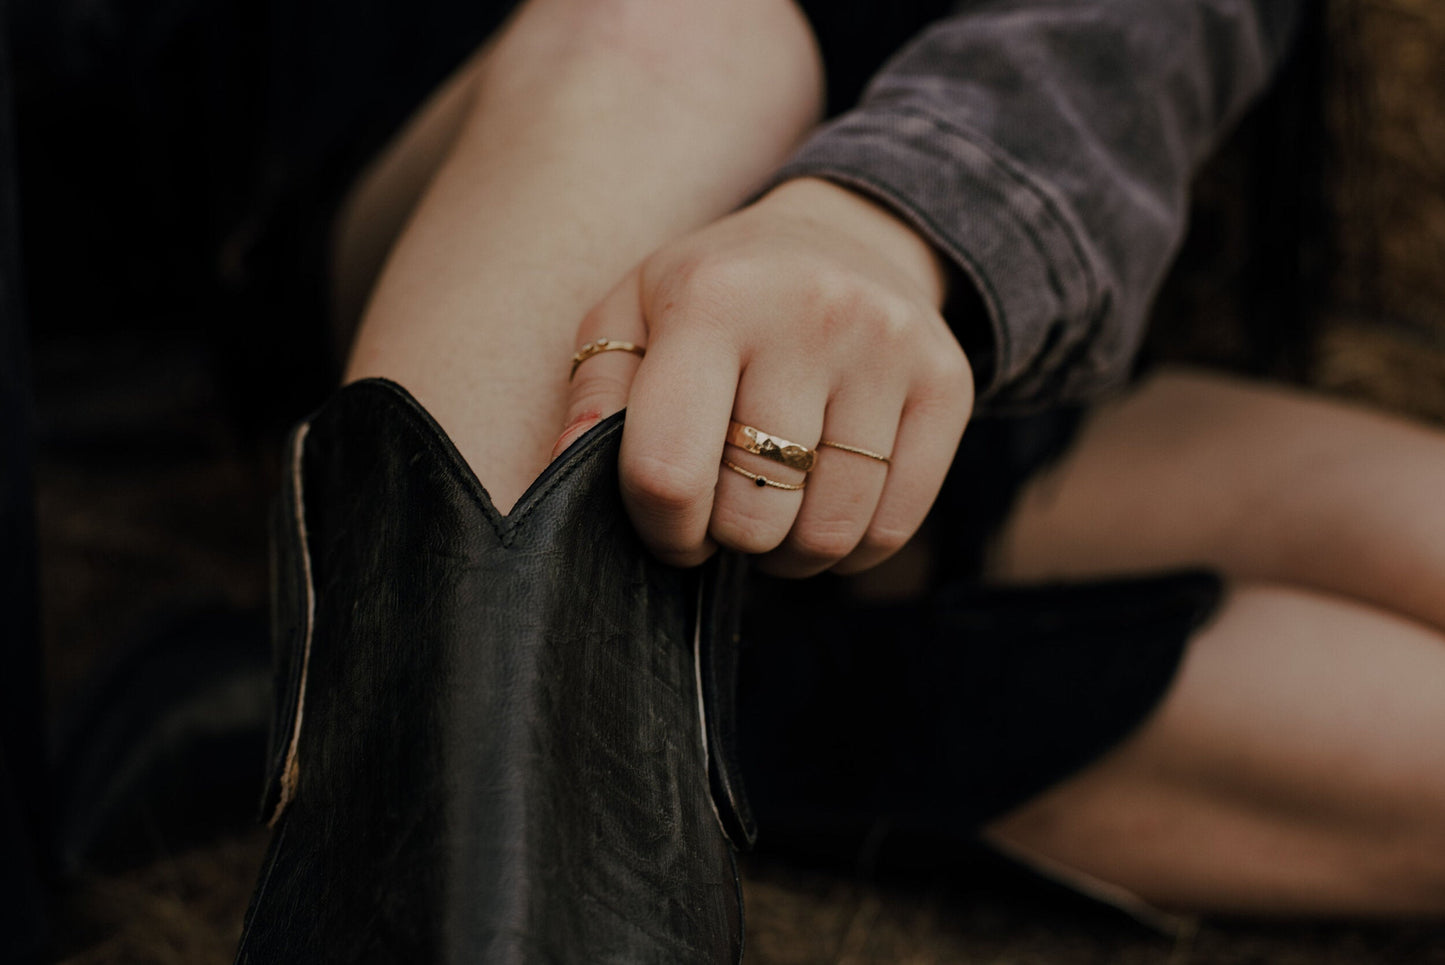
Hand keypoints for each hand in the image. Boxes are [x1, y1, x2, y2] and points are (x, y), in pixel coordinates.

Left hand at [554, 177, 973, 575]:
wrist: (849, 235)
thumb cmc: (718, 292)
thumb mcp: (635, 312)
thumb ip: (596, 393)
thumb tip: (559, 480)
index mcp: (711, 299)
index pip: (668, 470)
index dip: (660, 528)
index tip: (669, 525)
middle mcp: (809, 316)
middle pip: (752, 514)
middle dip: (727, 535)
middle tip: (728, 504)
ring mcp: (888, 350)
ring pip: (828, 534)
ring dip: (788, 552)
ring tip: (775, 507)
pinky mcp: (946, 385)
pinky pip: (891, 528)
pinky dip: (850, 547)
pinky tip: (826, 504)